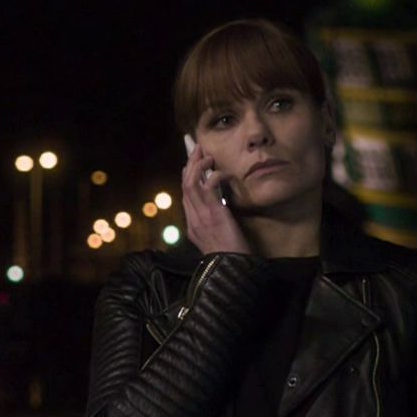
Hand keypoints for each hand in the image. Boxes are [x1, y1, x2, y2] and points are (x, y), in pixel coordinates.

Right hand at [182, 140, 249, 255]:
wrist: (232, 268)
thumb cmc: (230, 256)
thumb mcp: (218, 238)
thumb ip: (214, 222)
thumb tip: (220, 205)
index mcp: (192, 225)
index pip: (185, 196)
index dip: (187, 176)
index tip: (191, 163)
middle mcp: (193, 219)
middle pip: (185, 185)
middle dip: (189, 165)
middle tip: (196, 148)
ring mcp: (201, 216)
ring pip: (190, 184)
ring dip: (197, 166)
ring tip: (206, 154)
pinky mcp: (213, 213)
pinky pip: (208, 187)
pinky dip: (215, 176)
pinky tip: (224, 173)